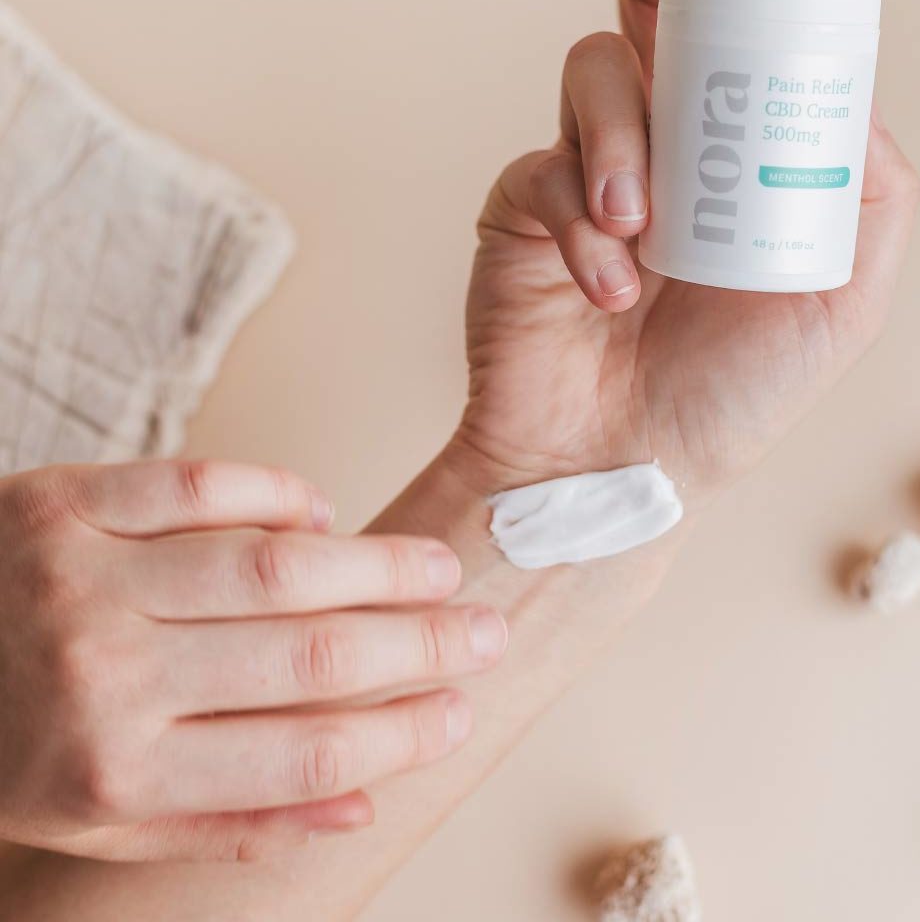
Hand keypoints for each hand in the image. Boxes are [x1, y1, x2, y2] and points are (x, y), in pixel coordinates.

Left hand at [0, 460, 506, 861]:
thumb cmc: (5, 747)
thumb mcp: (98, 821)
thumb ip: (228, 820)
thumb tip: (361, 804)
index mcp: (118, 778)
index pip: (306, 756)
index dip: (403, 733)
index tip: (459, 709)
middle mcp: (106, 682)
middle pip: (310, 659)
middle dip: (421, 644)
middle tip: (484, 631)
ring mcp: (83, 580)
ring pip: (274, 566)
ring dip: (376, 566)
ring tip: (437, 569)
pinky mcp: (63, 502)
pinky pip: (201, 485)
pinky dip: (278, 493)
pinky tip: (320, 512)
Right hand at [450, 0, 918, 502]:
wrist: (626, 469)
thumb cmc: (730, 397)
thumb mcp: (839, 305)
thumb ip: (871, 205)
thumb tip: (858, 106)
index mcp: (732, 159)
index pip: (732, 45)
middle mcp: (659, 147)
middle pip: (649, 17)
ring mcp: (587, 171)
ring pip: (593, 73)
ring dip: (621, 135)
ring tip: (642, 223)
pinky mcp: (524, 208)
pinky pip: (544, 170)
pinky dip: (581, 222)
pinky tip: (609, 283)